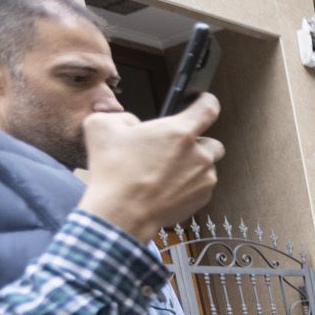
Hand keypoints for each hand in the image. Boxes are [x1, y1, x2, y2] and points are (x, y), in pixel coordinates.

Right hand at [78, 95, 224, 240]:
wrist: (122, 213)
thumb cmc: (114, 172)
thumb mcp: (102, 127)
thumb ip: (121, 116)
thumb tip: (131, 124)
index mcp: (179, 132)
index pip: (209, 108)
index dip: (207, 102)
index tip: (204, 102)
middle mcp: (198, 155)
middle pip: (213, 142)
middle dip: (198, 143)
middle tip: (175, 149)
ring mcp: (204, 179)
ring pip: (206, 166)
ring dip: (192, 166)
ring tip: (165, 172)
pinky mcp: (202, 199)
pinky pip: (202, 186)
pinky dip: (189, 186)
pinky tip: (167, 188)